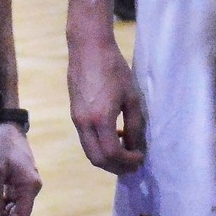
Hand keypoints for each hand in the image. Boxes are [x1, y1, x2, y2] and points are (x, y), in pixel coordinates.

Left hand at [0, 122, 40, 215]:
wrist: (6, 125)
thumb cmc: (1, 144)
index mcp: (29, 186)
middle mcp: (31, 187)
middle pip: (18, 213)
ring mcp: (26, 184)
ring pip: (14, 207)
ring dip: (0, 212)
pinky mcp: (19, 180)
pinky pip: (11, 198)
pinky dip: (0, 203)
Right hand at [67, 33, 145, 173]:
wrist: (88, 48)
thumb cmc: (114, 69)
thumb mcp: (132, 97)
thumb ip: (134, 125)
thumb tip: (135, 146)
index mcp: (100, 119)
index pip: (112, 154)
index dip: (128, 161)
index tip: (141, 158)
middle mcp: (84, 123)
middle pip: (97, 159)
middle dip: (116, 167)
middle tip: (133, 164)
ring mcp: (76, 119)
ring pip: (89, 151)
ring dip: (107, 158)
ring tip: (125, 152)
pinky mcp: (74, 113)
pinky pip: (86, 139)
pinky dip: (100, 146)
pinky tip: (114, 135)